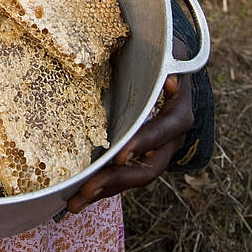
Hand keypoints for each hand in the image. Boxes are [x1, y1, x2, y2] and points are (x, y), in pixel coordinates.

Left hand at [67, 56, 194, 213]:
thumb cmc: (166, 52)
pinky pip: (126, 175)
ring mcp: (160, 150)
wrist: (177, 66)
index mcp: (178, 109)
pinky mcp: (144, 155)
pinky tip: (77, 195)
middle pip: (148, 167)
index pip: (162, 131)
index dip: (142, 143)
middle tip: (86, 188)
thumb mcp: (167, 48)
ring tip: (72, 204)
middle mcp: (172, 136)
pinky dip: (103, 185)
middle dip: (116, 180)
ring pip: (135, 177)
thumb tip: (166, 69)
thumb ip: (165, 53)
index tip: (119, 154)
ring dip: (104, 191)